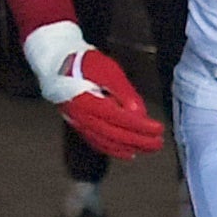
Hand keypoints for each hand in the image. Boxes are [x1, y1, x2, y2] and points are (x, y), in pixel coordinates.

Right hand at [19, 21, 164, 158]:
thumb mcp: (107, 70)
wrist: (57, 64)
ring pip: (106, 141)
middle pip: (114, 134)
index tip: (158, 129)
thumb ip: (122, 91)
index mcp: (88, 101)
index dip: (140, 126)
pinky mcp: (79, 126)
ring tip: (148, 149)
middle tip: (158, 144)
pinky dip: (114, 149)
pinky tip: (128, 152)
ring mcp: (78, 123)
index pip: (119, 119)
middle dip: (139, 141)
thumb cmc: (84, 63)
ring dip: (129, 147)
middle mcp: (81, 117)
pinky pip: (97, 142)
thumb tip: (138, 113)